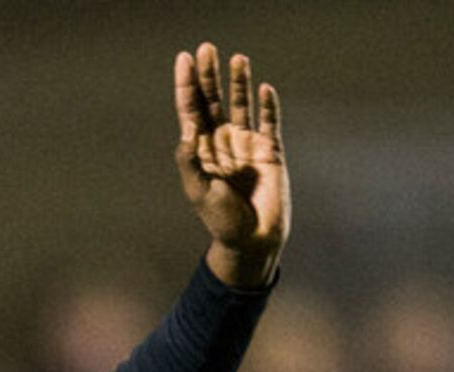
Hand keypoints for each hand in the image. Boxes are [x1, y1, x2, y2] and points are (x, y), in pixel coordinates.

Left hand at [172, 45, 287, 288]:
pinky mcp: (270, 151)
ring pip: (241, 105)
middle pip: (214, 99)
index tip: (184, 59)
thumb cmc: (221, 220)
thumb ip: (190, 159)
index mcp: (201, 150)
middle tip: (206, 48)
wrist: (252, 240)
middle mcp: (222, 141)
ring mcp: (246, 144)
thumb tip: (187, 127)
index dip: (187, 84)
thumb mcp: (199, 190)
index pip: (191, 110)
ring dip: (238, 82)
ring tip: (237, 58)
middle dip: (209, 75)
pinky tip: (264, 89)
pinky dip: (269, 106)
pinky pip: (270, 122)